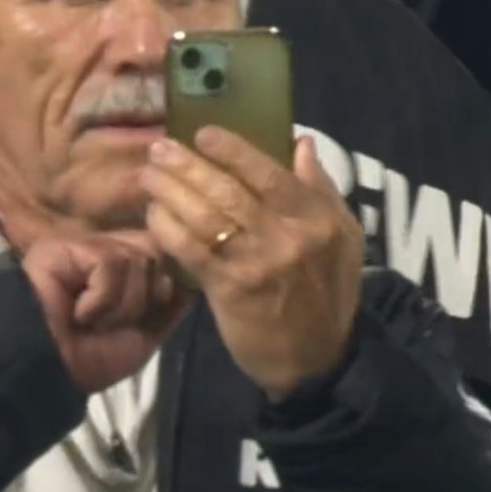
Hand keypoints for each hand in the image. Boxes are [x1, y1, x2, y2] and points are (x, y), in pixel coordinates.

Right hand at [23, 231, 190, 392]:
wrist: (48, 372)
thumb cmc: (89, 358)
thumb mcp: (142, 333)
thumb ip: (167, 305)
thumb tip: (195, 278)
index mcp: (119, 267)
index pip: (161, 252)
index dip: (166, 281)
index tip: (156, 307)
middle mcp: (101, 249)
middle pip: (154, 252)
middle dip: (144, 298)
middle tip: (115, 324)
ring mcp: (81, 246)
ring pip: (135, 259)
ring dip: (122, 305)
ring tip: (93, 323)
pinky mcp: (62, 248)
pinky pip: (109, 264)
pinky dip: (103, 300)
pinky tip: (79, 314)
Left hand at [142, 129, 363, 401]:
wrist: (316, 359)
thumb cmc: (327, 292)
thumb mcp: (342, 237)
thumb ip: (320, 189)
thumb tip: (301, 143)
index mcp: (315, 219)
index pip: (269, 173)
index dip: (233, 150)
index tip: (203, 132)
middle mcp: (286, 236)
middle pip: (228, 190)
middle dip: (188, 165)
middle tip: (159, 147)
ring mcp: (255, 263)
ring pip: (205, 216)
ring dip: (170, 191)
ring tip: (148, 174)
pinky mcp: (229, 289)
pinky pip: (191, 250)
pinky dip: (168, 229)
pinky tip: (152, 215)